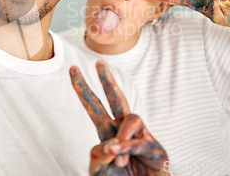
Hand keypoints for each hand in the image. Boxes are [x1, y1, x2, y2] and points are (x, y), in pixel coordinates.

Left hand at [70, 60, 168, 174]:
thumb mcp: (99, 171)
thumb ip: (97, 157)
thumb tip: (109, 144)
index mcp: (108, 133)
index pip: (95, 106)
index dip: (83, 89)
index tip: (72, 70)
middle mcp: (125, 131)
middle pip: (117, 100)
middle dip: (108, 81)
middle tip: (99, 63)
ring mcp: (142, 139)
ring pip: (133, 118)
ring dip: (121, 136)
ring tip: (114, 155)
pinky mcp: (156, 152)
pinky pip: (141, 143)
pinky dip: (128, 149)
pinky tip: (120, 155)